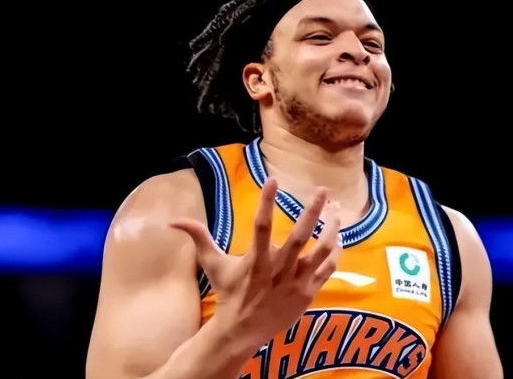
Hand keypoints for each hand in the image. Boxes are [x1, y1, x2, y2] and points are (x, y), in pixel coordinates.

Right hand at [170, 178, 341, 349]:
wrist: (242, 332)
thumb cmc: (229, 293)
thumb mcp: (213, 265)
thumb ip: (199, 238)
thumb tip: (174, 221)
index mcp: (255, 260)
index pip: (261, 226)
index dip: (267, 202)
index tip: (273, 179)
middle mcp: (278, 270)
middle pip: (300, 237)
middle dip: (313, 211)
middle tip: (323, 189)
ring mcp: (296, 283)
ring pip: (322, 251)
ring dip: (332, 228)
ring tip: (337, 210)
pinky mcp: (308, 293)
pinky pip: (328, 269)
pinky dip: (336, 252)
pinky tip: (338, 237)